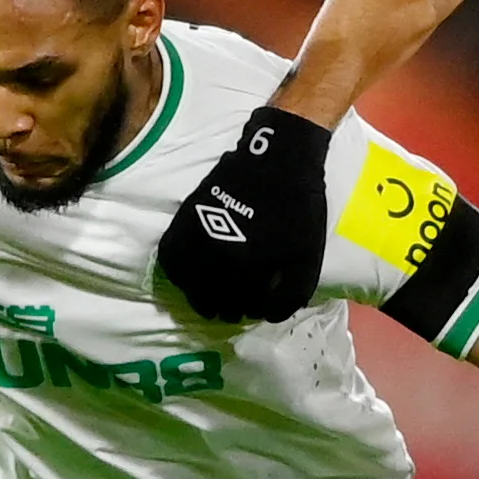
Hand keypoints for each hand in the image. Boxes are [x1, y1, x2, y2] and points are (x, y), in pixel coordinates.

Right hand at [156, 104, 330, 321]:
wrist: (276, 162)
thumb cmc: (296, 212)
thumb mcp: (307, 259)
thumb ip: (289, 296)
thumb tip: (267, 316)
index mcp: (246, 269)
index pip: (240, 308)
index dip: (248, 312)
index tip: (253, 308)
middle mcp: (215, 258)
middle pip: (211, 302)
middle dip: (224, 308)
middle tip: (232, 306)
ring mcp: (196, 239)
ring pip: (188, 285)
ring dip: (199, 296)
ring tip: (211, 295)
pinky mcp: (185, 222)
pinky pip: (171, 260)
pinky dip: (180, 273)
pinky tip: (192, 274)